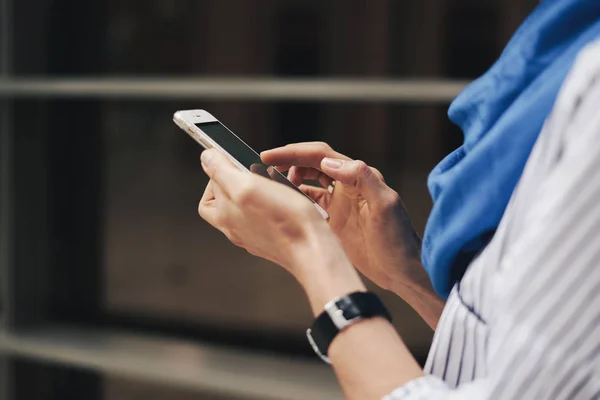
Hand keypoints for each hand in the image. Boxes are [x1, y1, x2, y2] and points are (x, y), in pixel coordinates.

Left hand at [198, 149, 335, 278]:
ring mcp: (255, 235)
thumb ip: (222, 171)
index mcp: (224, 216)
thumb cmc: (284, 221)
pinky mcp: (273, 238)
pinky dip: (273, 205)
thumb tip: (207, 158)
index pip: (209, 193)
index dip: (219, 176)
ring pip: (249, 209)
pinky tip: (286, 200)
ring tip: (273, 185)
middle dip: (238, 183)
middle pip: (227, 201)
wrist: (313, 249)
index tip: (234, 165)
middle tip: (254, 175)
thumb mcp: (247, 186)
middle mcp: (237, 229)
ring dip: (258, 193)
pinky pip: (266, 218)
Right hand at [261, 142, 431, 296]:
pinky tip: (283, 205)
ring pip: (308, 183)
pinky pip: (310, 205)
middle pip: (311, 164)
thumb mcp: (385, 205)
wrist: (403, 270)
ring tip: (269, 184)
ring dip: (289, 180)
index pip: (320, 155)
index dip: (294, 153)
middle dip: (287, 161)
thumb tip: (330, 162)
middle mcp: (347, 185)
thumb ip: (362, 178)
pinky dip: (295, 201)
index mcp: (358, 176)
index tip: (269, 156)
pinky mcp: (335, 222)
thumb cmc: (398, 239)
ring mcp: (340, 204)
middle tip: (263, 166)